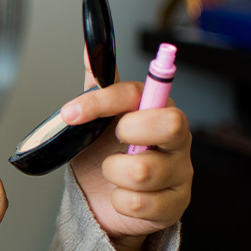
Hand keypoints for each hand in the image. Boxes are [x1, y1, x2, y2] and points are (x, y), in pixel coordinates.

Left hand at [60, 53, 192, 250]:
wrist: (103, 201)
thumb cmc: (105, 154)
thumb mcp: (97, 119)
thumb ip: (98, 85)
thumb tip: (90, 46)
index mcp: (157, 109)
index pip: (139, 93)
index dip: (102, 101)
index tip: (71, 112)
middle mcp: (177, 138)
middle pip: (171, 124)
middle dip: (129, 134)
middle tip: (113, 143)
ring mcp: (180, 172)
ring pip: (143, 171)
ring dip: (112, 174)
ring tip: (112, 173)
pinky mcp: (175, 205)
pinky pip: (139, 204)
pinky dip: (118, 201)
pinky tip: (120, 196)